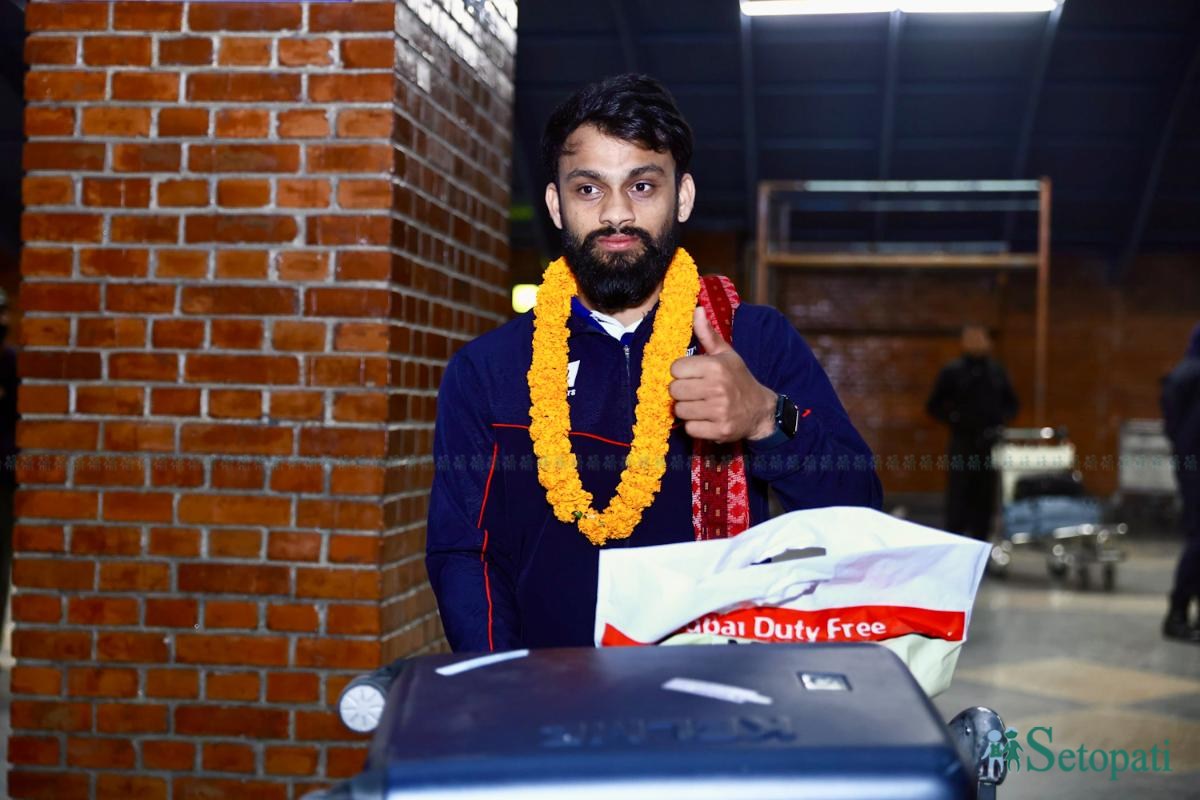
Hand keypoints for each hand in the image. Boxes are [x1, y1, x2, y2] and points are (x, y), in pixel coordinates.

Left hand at [669, 307, 776, 443]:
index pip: (675, 368)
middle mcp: (717, 388)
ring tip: (700, 405)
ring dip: (687, 409)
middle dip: (681, 391)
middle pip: (674, 390)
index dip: (681, 372)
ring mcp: (719, 411)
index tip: (692, 374)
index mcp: (716, 367)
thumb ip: (707, 334)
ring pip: (680, 410)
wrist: (760, 410)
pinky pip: (690, 429)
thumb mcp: (726, 354)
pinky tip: (706, 419)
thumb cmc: (738, 379)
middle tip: (694, 391)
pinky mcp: (719, 430)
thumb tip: (697, 309)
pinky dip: (695, 426)